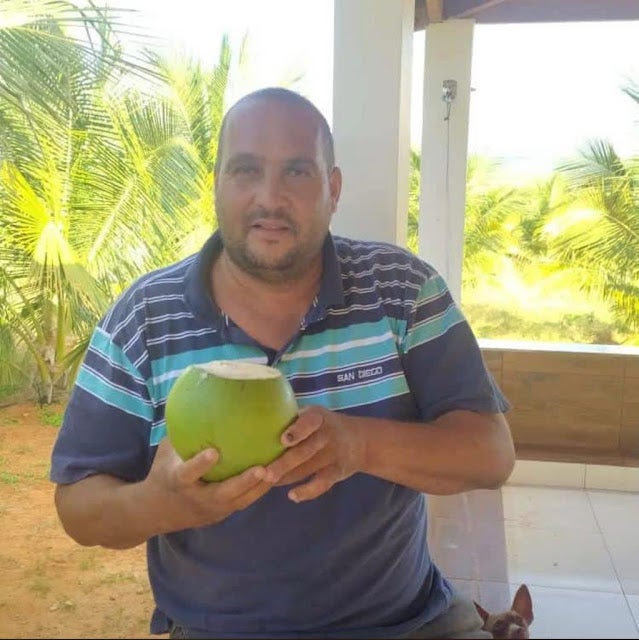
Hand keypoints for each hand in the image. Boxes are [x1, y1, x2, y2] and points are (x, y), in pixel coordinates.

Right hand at [144, 437, 272, 531]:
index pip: (188, 473)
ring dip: (259, 488)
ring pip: (239, 501)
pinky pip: (243, 502)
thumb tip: (197, 398)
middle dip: (243, 482)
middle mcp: (196, 498)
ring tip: (278, 470)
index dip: (200, 464)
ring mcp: (211, 509)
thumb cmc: (163, 471)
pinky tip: (277, 474)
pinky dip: (260, 490)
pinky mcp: (221, 514)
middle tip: (261, 468)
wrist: (154, 511)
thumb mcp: (166, 451)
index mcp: (178, 480)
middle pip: (222, 493)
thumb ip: (182, 431)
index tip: (213, 452)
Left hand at [263, 406, 365, 502]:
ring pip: (310, 468)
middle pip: (305, 450)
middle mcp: (327, 435)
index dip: (297, 430)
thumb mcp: (312, 415)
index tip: (283, 440)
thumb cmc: (323, 426)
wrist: (360, 441)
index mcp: (318, 417)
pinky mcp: (338, 471)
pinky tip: (293, 496)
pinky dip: (308, 491)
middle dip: (285, 462)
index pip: (309, 422)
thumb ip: (290, 418)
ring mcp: (333, 454)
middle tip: (265, 473)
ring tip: (269, 483)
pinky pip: (322, 484)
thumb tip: (252, 420)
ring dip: (288, 477)